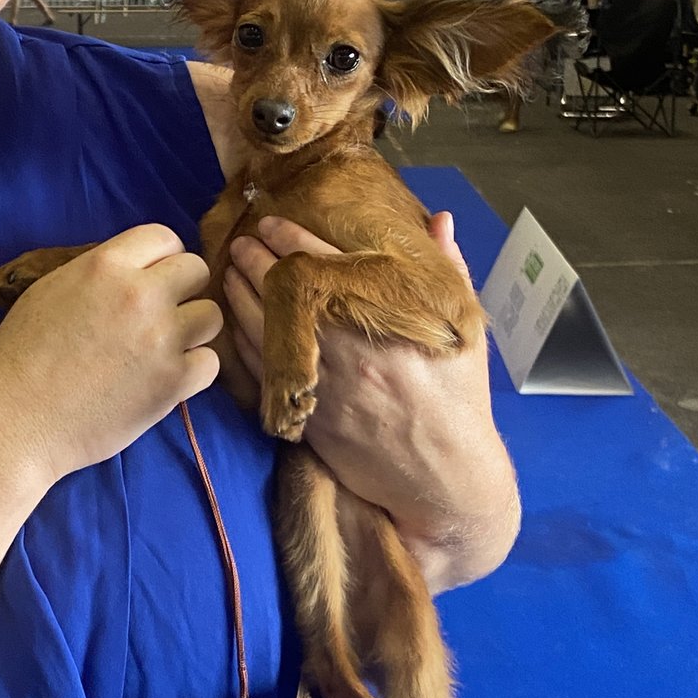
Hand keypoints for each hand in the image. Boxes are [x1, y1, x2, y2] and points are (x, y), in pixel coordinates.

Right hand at [0, 224, 220, 486]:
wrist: (15, 419)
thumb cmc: (20, 356)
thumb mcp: (51, 290)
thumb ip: (99, 274)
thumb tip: (135, 271)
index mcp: (106, 265)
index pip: (164, 237)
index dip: (162, 259)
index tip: (152, 280)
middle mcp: (140, 295)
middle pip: (196, 271)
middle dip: (182, 290)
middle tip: (161, 315)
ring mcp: (161, 339)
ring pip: (211, 316)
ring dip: (192, 330)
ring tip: (166, 349)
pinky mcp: (173, 382)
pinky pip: (210, 362)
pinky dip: (193, 370)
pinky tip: (167, 378)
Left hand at [224, 215, 517, 588]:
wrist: (444, 476)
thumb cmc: (459, 400)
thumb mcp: (467, 332)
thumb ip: (451, 271)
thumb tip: (439, 221)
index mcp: (386, 320)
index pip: (324, 264)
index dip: (292, 238)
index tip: (271, 221)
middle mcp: (347, 348)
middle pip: (284, 293)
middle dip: (256, 261)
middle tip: (240, 240)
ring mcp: (322, 383)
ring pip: (265, 329)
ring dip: (241, 296)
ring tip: (230, 271)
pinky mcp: (307, 414)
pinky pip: (263, 370)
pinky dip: (245, 341)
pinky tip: (236, 323)